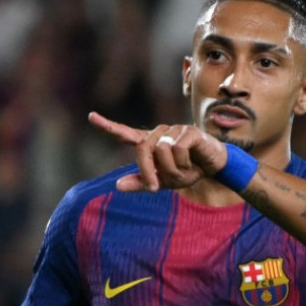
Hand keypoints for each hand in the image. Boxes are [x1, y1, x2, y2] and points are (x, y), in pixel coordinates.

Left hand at [88, 112, 227, 191]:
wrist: (214, 167)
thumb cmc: (188, 170)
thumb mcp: (163, 182)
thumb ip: (141, 182)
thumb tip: (117, 186)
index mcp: (150, 143)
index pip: (125, 133)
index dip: (107, 126)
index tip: (91, 116)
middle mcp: (159, 133)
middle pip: (142, 148)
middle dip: (147, 171)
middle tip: (154, 188)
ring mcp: (174, 129)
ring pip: (161, 151)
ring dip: (171, 170)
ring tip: (183, 171)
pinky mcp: (189, 131)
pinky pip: (177, 150)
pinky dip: (183, 163)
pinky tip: (192, 164)